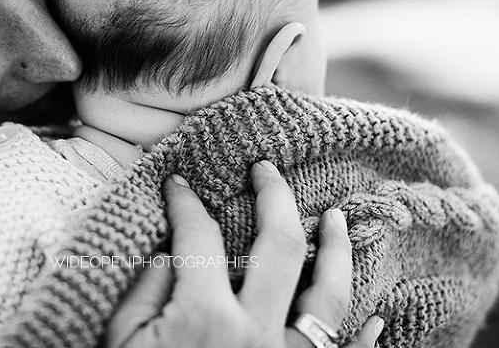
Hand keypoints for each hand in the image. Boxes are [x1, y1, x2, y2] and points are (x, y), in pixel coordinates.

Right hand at [105, 161, 383, 347]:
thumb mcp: (118, 342)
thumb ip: (143, 291)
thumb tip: (172, 252)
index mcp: (205, 316)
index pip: (197, 235)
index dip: (184, 201)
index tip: (178, 184)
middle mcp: (256, 331)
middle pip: (280, 245)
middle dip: (273, 196)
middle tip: (266, 169)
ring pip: (329, 293)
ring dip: (337, 249)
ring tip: (338, 217)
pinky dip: (366, 337)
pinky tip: (379, 316)